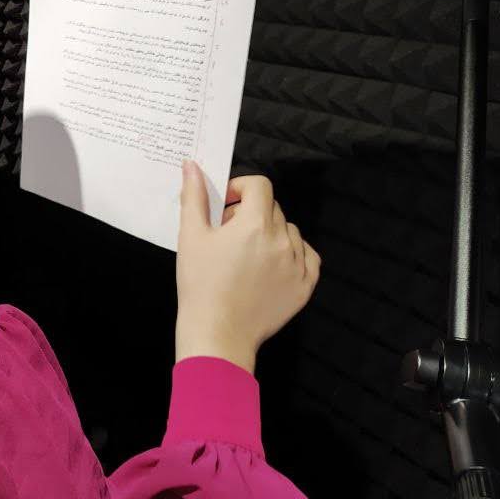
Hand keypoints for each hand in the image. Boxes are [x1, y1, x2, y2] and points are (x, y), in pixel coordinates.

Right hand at [174, 160, 319, 373]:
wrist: (217, 333)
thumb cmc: (200, 284)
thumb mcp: (191, 236)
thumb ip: (194, 197)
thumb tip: (192, 166)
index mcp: (255, 224)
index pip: (259, 185)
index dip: (239, 188)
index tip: (223, 206)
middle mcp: (282, 240)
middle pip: (271, 208)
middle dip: (249, 213)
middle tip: (226, 235)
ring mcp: (297, 265)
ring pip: (289, 231)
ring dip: (270, 233)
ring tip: (246, 254)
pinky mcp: (304, 286)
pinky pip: (308, 256)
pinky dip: (293, 254)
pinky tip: (271, 264)